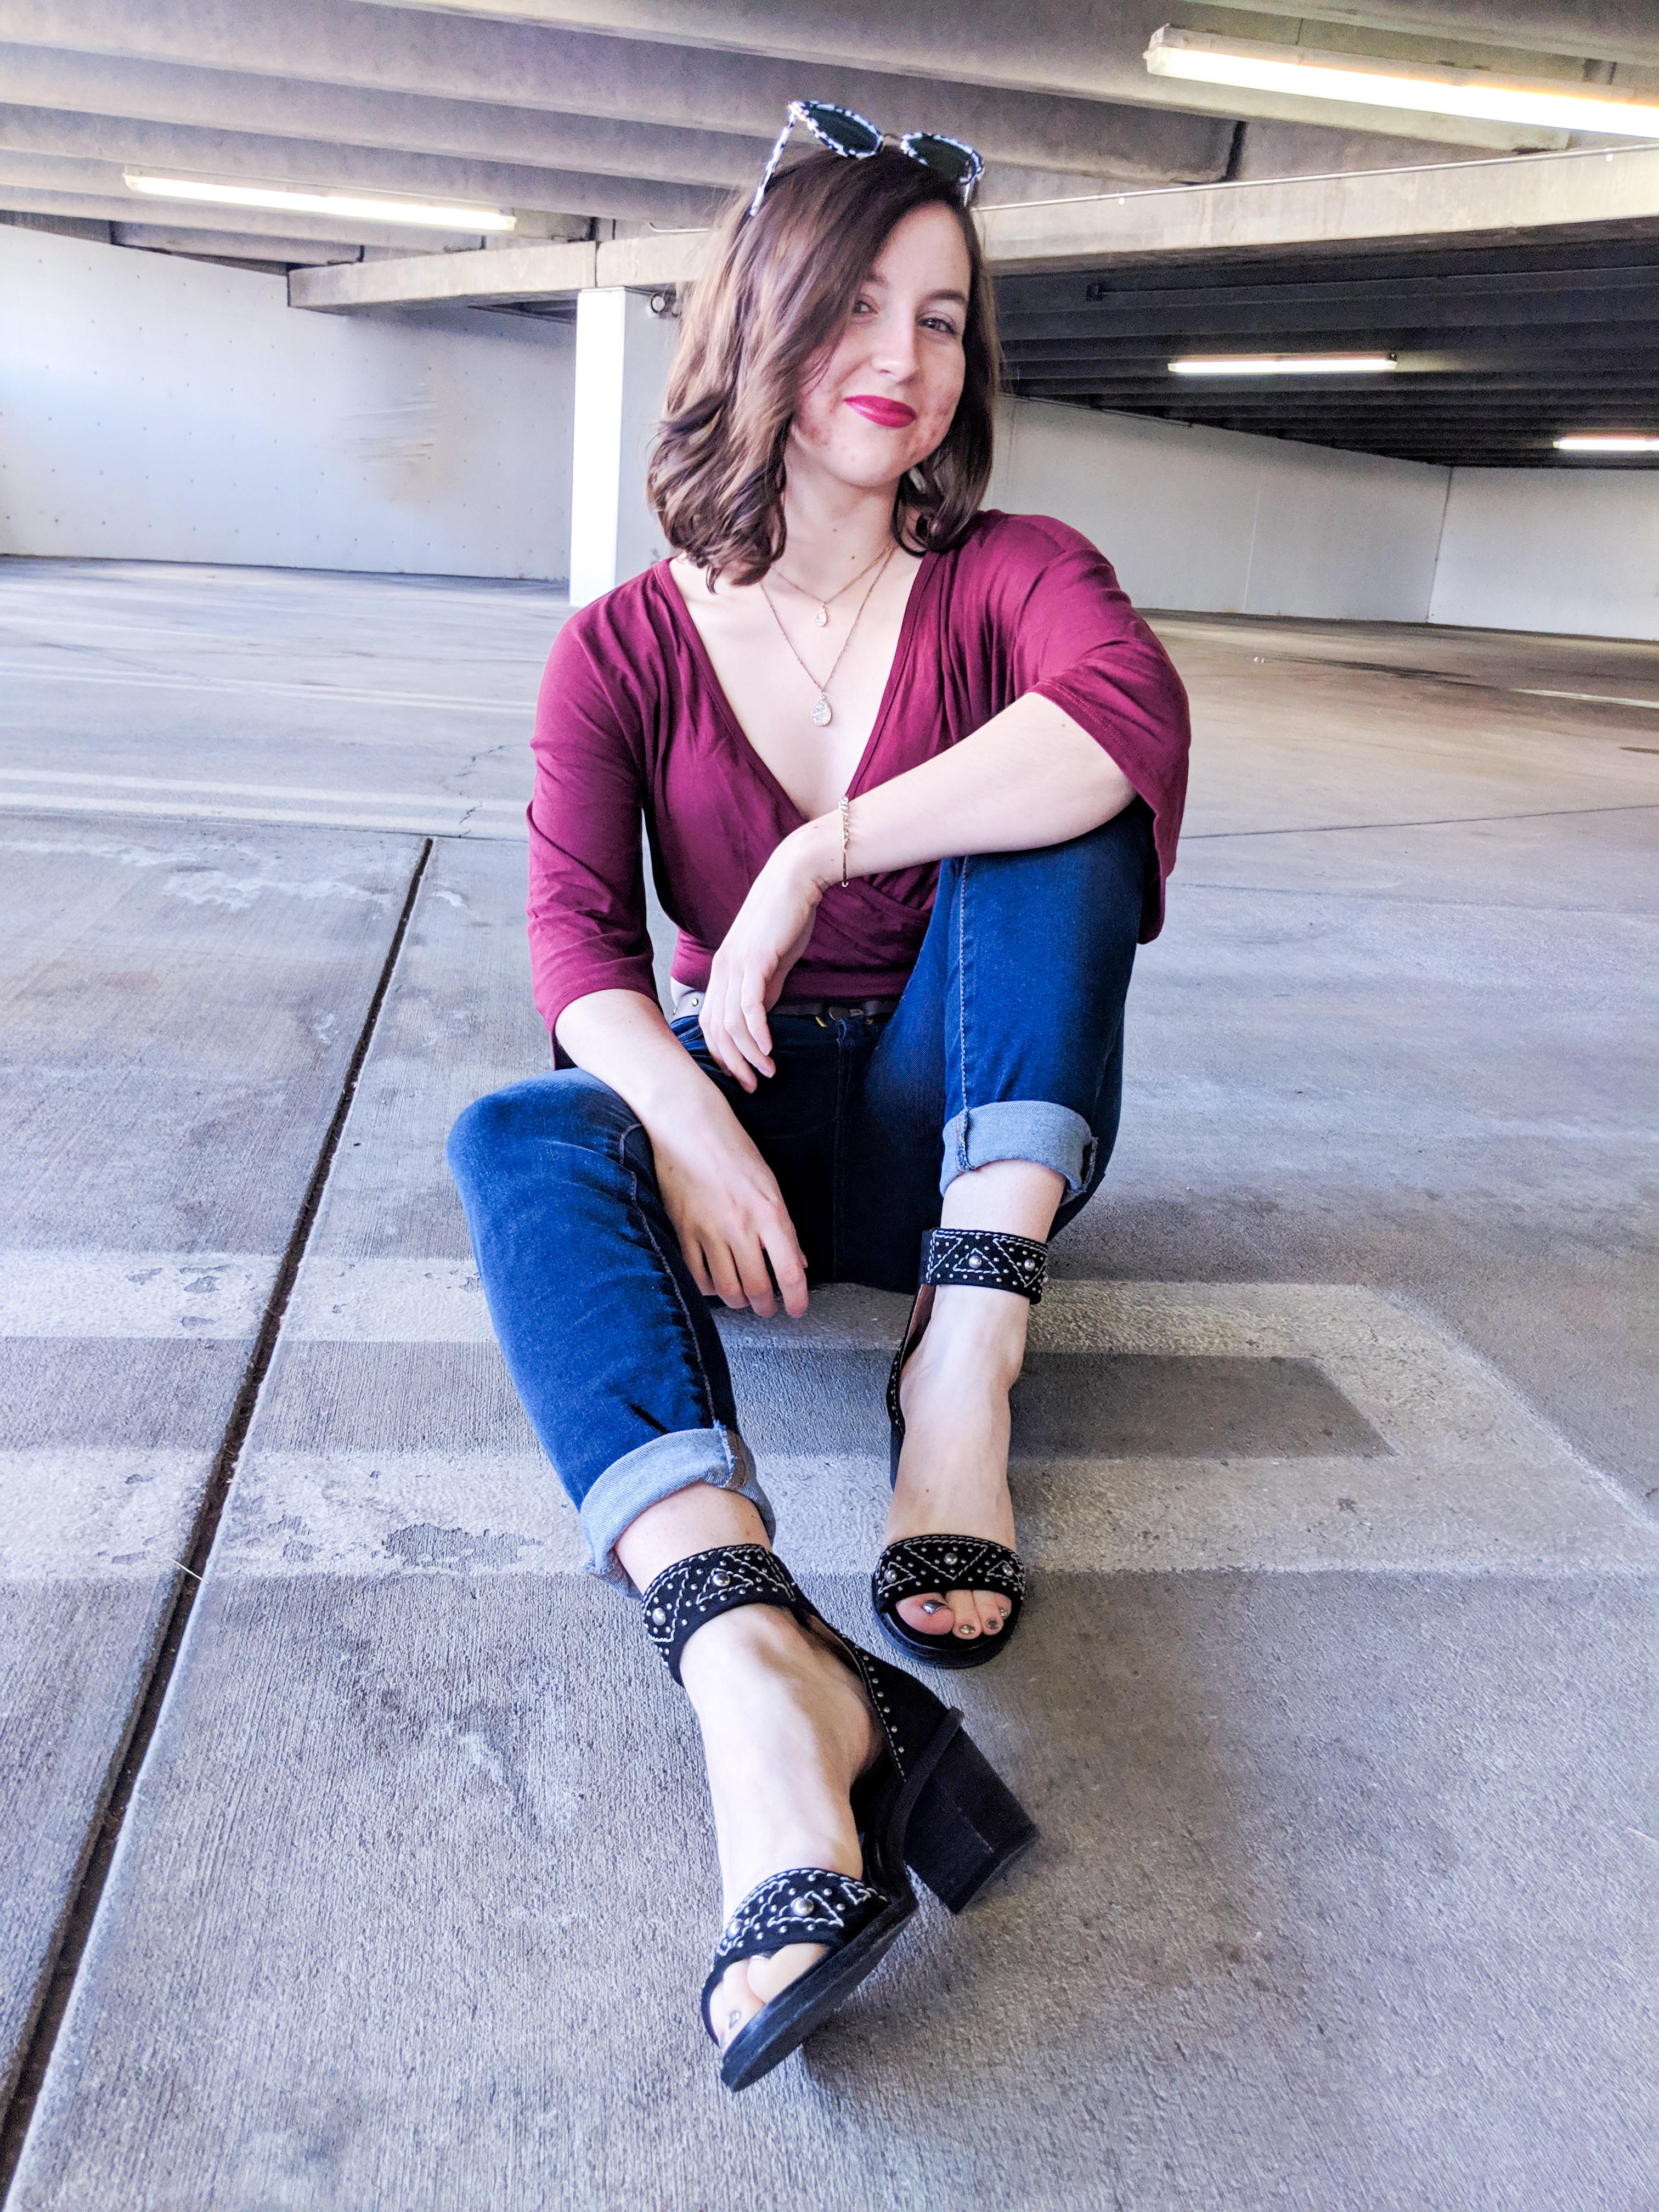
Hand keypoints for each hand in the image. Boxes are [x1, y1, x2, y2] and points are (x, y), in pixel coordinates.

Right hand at [650, 1088, 809, 1316]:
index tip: (798, 1309)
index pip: (789, 1271)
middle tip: (768, 1308)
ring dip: (739, 1301)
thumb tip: (797, 1261)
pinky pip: (696, 1274)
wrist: (688, 1125)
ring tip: (744, 1300)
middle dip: (765, 1306)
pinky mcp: (682, 1229)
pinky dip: (708, 1287)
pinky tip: (715, 1285)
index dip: (796, 1298)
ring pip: (726, 1287)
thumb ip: (783, 1226)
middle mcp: (741, 1225)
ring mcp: (709, 1230)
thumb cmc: (732, 1147)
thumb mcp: (769, 1182)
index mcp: (770, 1212)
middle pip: (756, 1286)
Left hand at [701, 822, 835, 1090]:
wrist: (795, 879)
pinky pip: (750, 1006)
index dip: (723, 1055)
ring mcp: (735, 965)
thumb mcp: (771, 961)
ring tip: (767, 1073)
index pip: (710, 1024)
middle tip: (751, 1087)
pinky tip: (768, 1050)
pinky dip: (758, 1033)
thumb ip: (765, 988)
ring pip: (731, 1024)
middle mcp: (721, 970)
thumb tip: (762, 1018)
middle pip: (716, 1030)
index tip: (741, 1076)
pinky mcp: (755, 961)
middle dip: (732, 1064)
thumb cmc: (785, 917)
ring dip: (749, 1055)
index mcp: (722, 971)